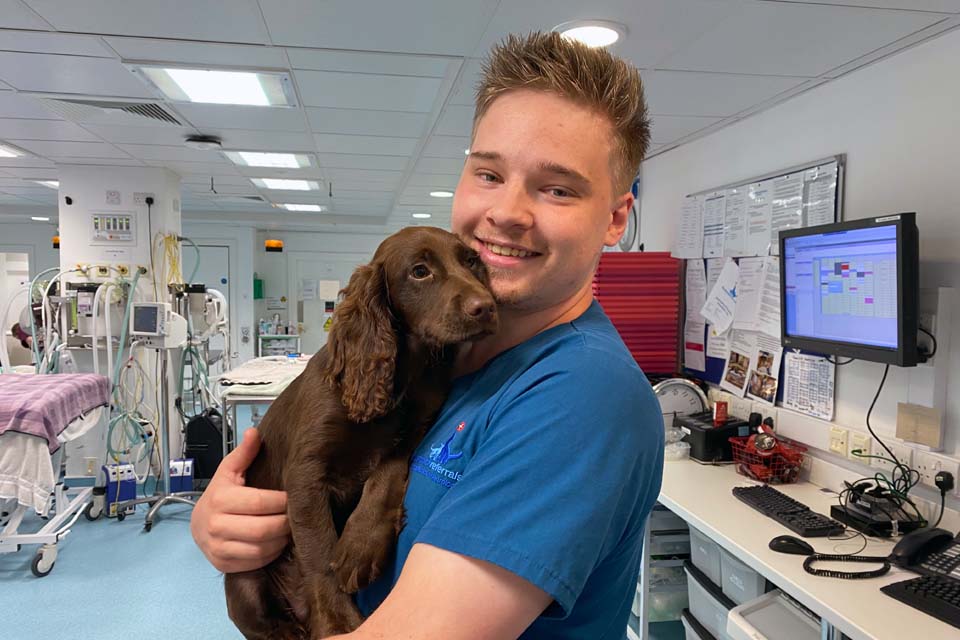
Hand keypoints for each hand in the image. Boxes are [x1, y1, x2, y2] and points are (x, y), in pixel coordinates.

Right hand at [190, 428, 290, 572]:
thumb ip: (244, 452)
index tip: (294, 497)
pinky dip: (271, 553)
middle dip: (285, 523)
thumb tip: (255, 431)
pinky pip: (256, 562)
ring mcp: (218, 548)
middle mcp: (216, 525)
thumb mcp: (229, 471)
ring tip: (288, 528)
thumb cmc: (220, 494)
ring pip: (261, 549)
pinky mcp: (223, 564)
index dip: (283, 501)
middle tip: (295, 516)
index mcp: (220, 499)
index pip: (261, 502)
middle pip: (264, 529)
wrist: (197, 524)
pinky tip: (276, 541)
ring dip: (281, 540)